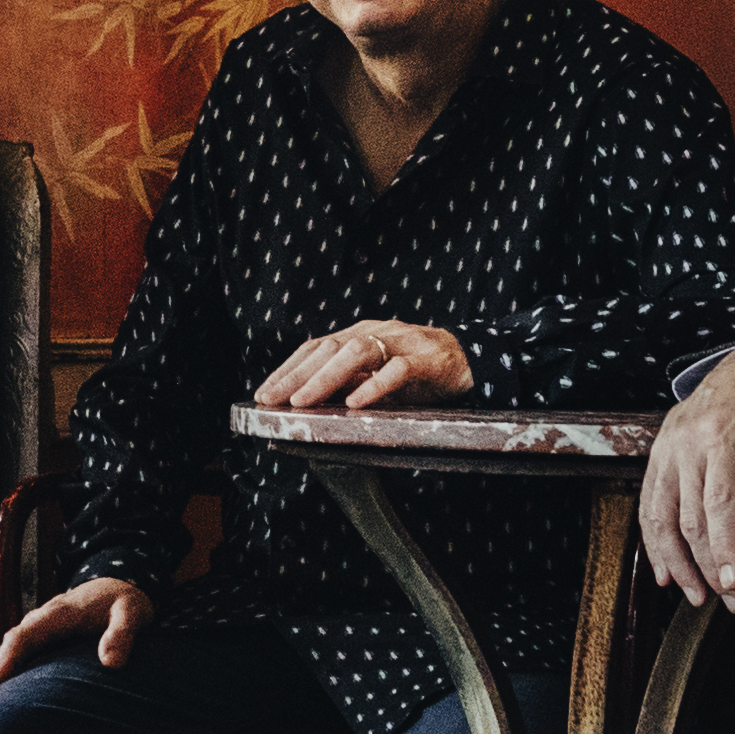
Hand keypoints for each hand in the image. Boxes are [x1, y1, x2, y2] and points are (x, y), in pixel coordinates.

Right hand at [0, 576, 150, 700]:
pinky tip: (0, 700)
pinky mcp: (40, 640)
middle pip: (5, 649)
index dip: (5, 662)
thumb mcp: (131, 612)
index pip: (21, 638)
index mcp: (55, 615)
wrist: (118, 585)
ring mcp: (37, 631)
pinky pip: (14, 657)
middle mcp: (38, 622)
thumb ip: (122, 634)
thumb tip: (111, 664)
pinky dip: (2, 675)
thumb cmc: (124, 601)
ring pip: (5, 653)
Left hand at [254, 322, 472, 411]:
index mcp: (359, 334)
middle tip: (272, 400)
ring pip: (357, 352)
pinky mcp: (427, 359)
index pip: (315, 347)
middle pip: (328, 348)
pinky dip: (376, 384)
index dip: (287, 369)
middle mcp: (375, 332)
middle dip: (296, 375)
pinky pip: (398, 369)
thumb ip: (347, 382)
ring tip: (303, 401)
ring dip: (326, 378)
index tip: (263, 392)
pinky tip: (356, 401)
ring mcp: (401, 342)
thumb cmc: (417, 372)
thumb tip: (306, 401)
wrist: (470, 360)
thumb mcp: (376, 376)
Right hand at [635, 346, 734, 612]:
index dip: (726, 547)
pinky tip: (665, 570)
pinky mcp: (657, 455)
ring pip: (660, 515)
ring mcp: (667, 448)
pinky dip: (653, 542)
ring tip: (696, 595)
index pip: (722, 501)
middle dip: (708, 566)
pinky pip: (648, 504)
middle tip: (731, 601)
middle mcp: (688, 442)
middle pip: (690, 517)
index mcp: (726, 434)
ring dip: (676, 561)